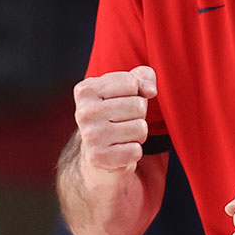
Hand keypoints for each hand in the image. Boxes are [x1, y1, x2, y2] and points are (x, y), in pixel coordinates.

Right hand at [72, 66, 157, 185]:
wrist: (98, 151)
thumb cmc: (116, 112)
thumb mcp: (129, 86)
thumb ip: (144, 76)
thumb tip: (150, 91)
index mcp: (86, 90)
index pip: (132, 84)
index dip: (136, 94)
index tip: (122, 102)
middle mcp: (84, 112)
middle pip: (138, 106)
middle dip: (138, 115)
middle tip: (123, 121)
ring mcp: (90, 136)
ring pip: (140, 128)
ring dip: (138, 134)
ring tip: (123, 135)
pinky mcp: (98, 158)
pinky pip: (136, 151)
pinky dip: (134, 152)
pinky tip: (120, 150)